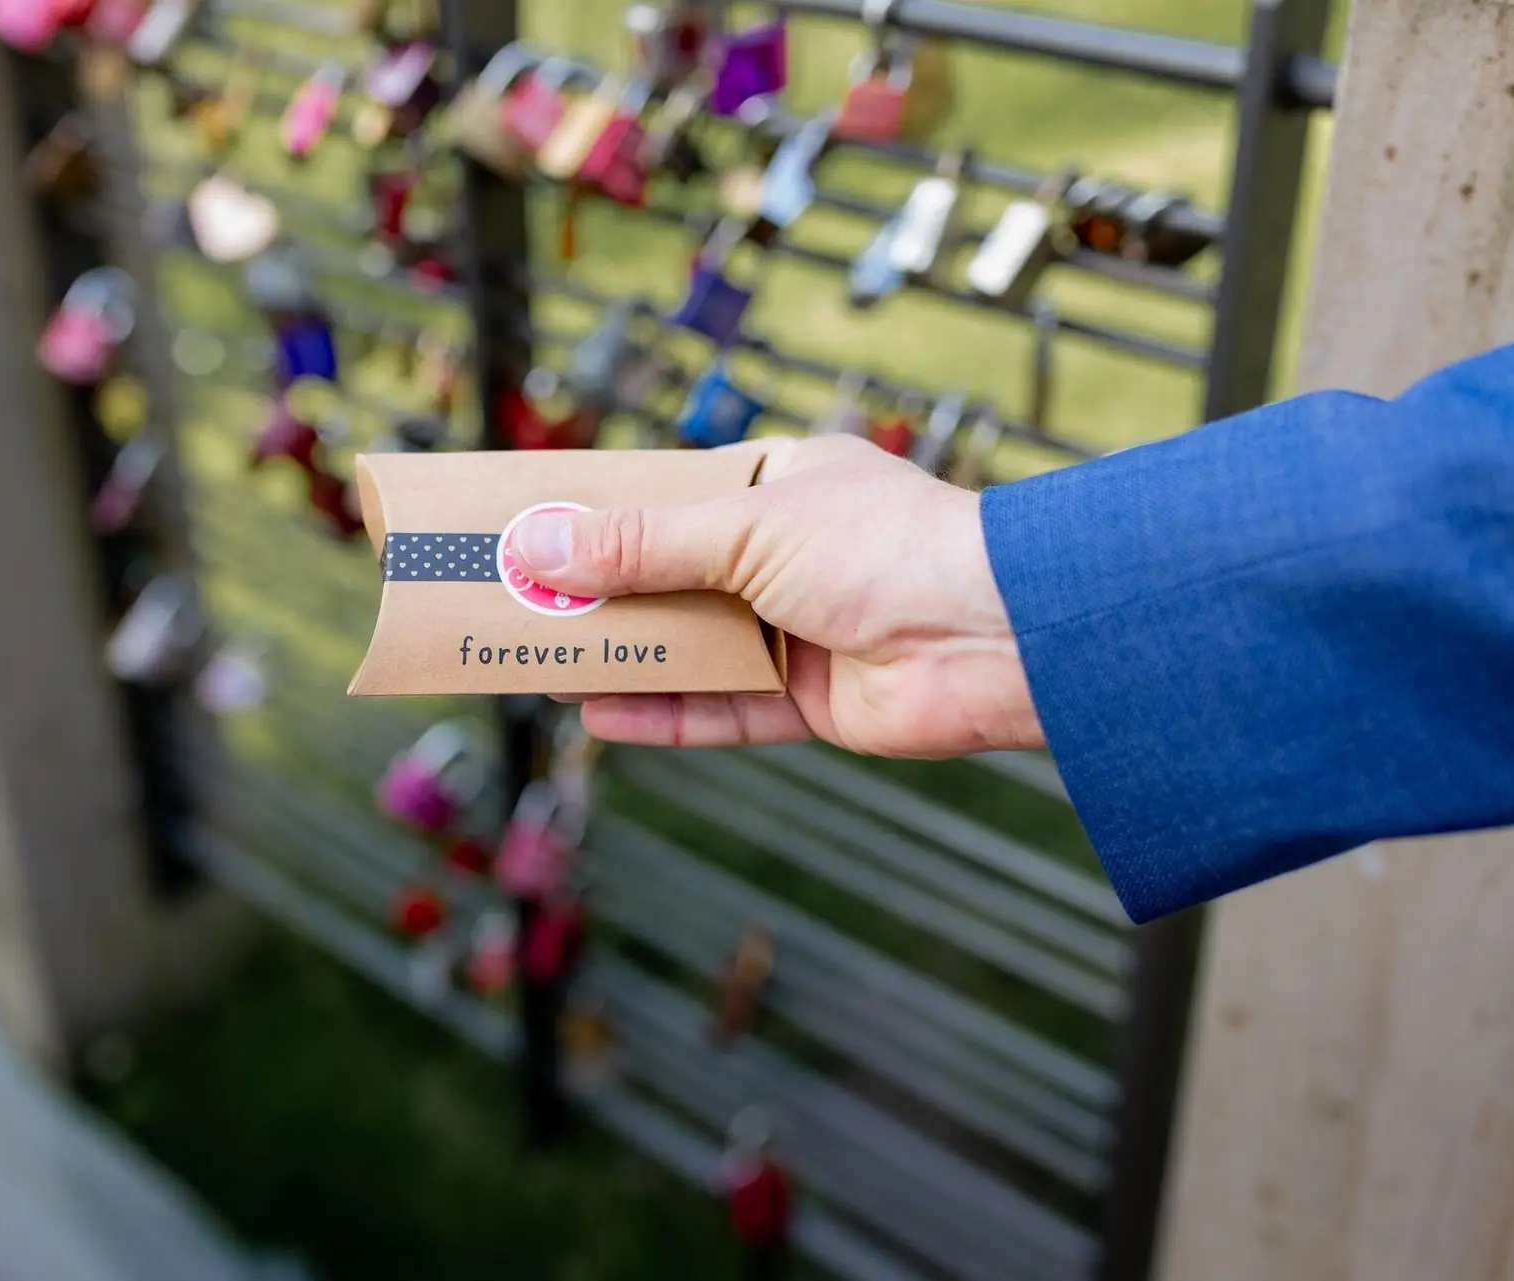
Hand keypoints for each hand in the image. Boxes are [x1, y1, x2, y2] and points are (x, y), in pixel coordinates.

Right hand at [511, 434, 1045, 757]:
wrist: (997, 634)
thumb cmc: (889, 547)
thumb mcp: (746, 530)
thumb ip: (642, 546)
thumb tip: (543, 549)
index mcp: (781, 487)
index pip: (670, 499)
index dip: (601, 518)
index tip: (533, 530)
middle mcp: (788, 557)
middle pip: (671, 579)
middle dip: (600, 596)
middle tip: (516, 605)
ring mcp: (800, 631)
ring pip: (691, 649)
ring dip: (622, 657)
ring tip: (539, 662)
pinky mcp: (812, 701)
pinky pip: (722, 710)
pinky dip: (663, 714)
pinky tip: (600, 713)